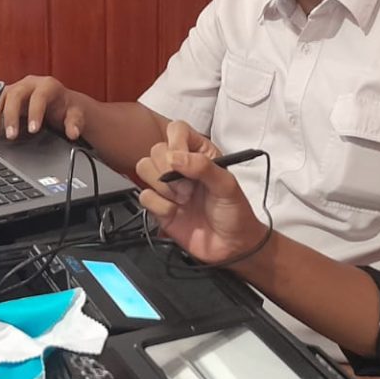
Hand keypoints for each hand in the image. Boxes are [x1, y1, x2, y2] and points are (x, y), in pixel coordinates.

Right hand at [0, 75, 83, 138]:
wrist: (61, 104)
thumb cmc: (67, 108)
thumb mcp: (75, 115)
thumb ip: (75, 123)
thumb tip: (73, 132)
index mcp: (49, 85)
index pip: (39, 96)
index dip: (35, 113)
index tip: (33, 130)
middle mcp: (31, 83)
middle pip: (17, 94)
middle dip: (12, 115)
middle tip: (11, 135)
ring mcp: (18, 88)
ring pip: (4, 96)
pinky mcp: (9, 96)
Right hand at [136, 121, 266, 264]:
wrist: (232, 247)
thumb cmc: (236, 214)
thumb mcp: (227, 186)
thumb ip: (203, 166)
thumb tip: (175, 157)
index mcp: (200, 154)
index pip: (177, 130)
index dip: (176, 143)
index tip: (182, 161)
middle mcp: (181, 167)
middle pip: (156, 150)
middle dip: (169, 170)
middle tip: (189, 188)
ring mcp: (168, 186)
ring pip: (144, 168)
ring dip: (162, 187)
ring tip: (182, 199)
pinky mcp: (159, 206)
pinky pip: (143, 196)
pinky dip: (159, 206)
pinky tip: (175, 212)